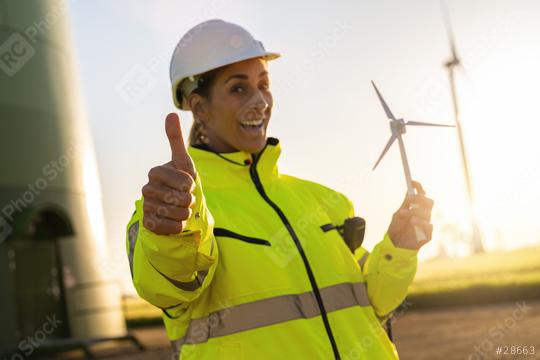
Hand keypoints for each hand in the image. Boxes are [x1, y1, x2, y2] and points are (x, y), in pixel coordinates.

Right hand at [141, 113, 196, 234]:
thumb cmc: (182, 183)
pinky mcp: (148, 224)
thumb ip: (175, 139)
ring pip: (176, 213)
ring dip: (185, 213)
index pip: (182, 180)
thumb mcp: (184, 162)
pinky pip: (169, 227)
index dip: (190, 184)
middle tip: (185, 198)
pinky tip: (175, 220)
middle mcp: (147, 189)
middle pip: (180, 198)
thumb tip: (171, 113)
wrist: (177, 207)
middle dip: (190, 200)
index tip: (188, 184)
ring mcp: (146, 207)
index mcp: (155, 172)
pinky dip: (178, 226)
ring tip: (181, 209)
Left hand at [387, 181, 433, 249]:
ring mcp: (426, 224)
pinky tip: (412, 221)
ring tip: (403, 214)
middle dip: (419, 199)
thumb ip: (405, 204)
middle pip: (429, 202)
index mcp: (417, 209)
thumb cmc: (397, 229)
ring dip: (414, 211)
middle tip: (409, 200)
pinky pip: (428, 225)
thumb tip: (410, 190)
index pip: (422, 195)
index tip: (411, 181)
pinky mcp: (428, 234)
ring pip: (427, 212)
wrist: (395, 246)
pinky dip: (420, 222)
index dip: (419, 187)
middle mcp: (423, 215)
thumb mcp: (398, 214)